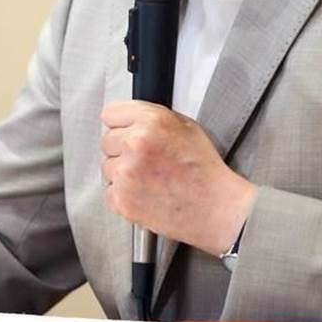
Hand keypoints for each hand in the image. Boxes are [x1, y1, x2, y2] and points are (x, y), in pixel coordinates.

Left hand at [100, 100, 255, 255]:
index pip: (110, 114)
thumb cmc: (204, 170)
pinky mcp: (122, 199)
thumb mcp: (185, 126)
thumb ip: (152, 117)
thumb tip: (131, 118)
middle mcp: (136, 144)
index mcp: (151, 121)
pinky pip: (109, 191)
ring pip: (107, 167)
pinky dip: (123, 194)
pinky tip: (144, 193)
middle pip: (106, 140)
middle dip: (121, 149)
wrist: (215, 207)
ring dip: (121, 172)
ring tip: (148, 178)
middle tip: (144, 159)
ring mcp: (126, 173)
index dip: (121, 124)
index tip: (126, 131)